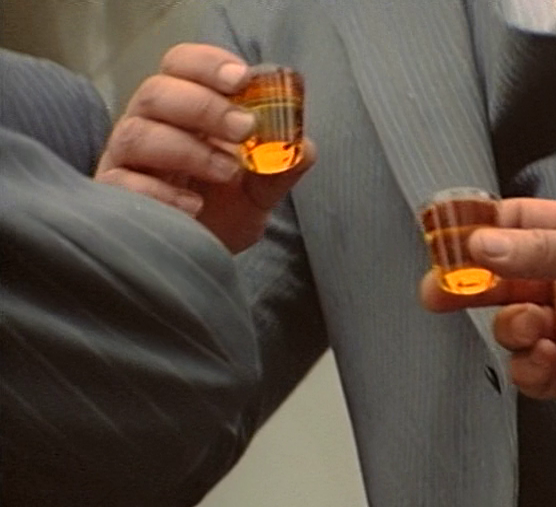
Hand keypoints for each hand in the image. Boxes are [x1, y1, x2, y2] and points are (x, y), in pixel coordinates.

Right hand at [95, 43, 315, 252]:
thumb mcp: (259, 190)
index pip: (181, 66)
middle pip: (156, 92)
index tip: (242, 79)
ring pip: (137, 135)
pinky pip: (123, 184)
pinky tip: (194, 207)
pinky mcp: (114, 196)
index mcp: (182, 111)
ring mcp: (126, 161)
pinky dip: (161, 193)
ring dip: (189, 149)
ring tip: (228, 172)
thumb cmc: (222, 212)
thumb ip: (281, 167)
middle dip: (205, 106)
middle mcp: (148, 127)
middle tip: (246, 129)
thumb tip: (305, 149)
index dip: (208, 64)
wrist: (198, 258)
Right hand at [421, 198, 555, 420]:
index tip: (444, 241)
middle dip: (465, 286)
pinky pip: (530, 370)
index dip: (474, 233)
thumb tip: (482, 246)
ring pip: (509, 324)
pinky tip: (547, 357)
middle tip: (436, 292)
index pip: (510, 227)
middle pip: (498, 278)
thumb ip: (541, 249)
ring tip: (531, 326)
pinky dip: (529, 367)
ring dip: (511, 327)